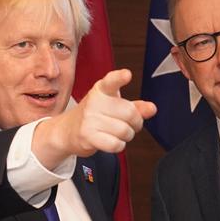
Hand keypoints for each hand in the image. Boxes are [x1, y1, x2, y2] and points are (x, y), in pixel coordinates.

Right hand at [32, 69, 156, 168]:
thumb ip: (135, 107)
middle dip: (136, 123)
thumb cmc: (95, 116)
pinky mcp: (87, 136)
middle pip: (130, 113)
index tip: (127, 75)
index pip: (111, 81)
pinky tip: (112, 141)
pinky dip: (118, 145)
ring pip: (125, 131)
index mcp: (102, 90)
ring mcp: (89, 119)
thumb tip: (152, 109)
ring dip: (127, 136)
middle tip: (130, 125)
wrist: (67, 130)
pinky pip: (115, 144)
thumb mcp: (114, 106)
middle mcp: (94, 102)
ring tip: (117, 133)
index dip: (120, 78)